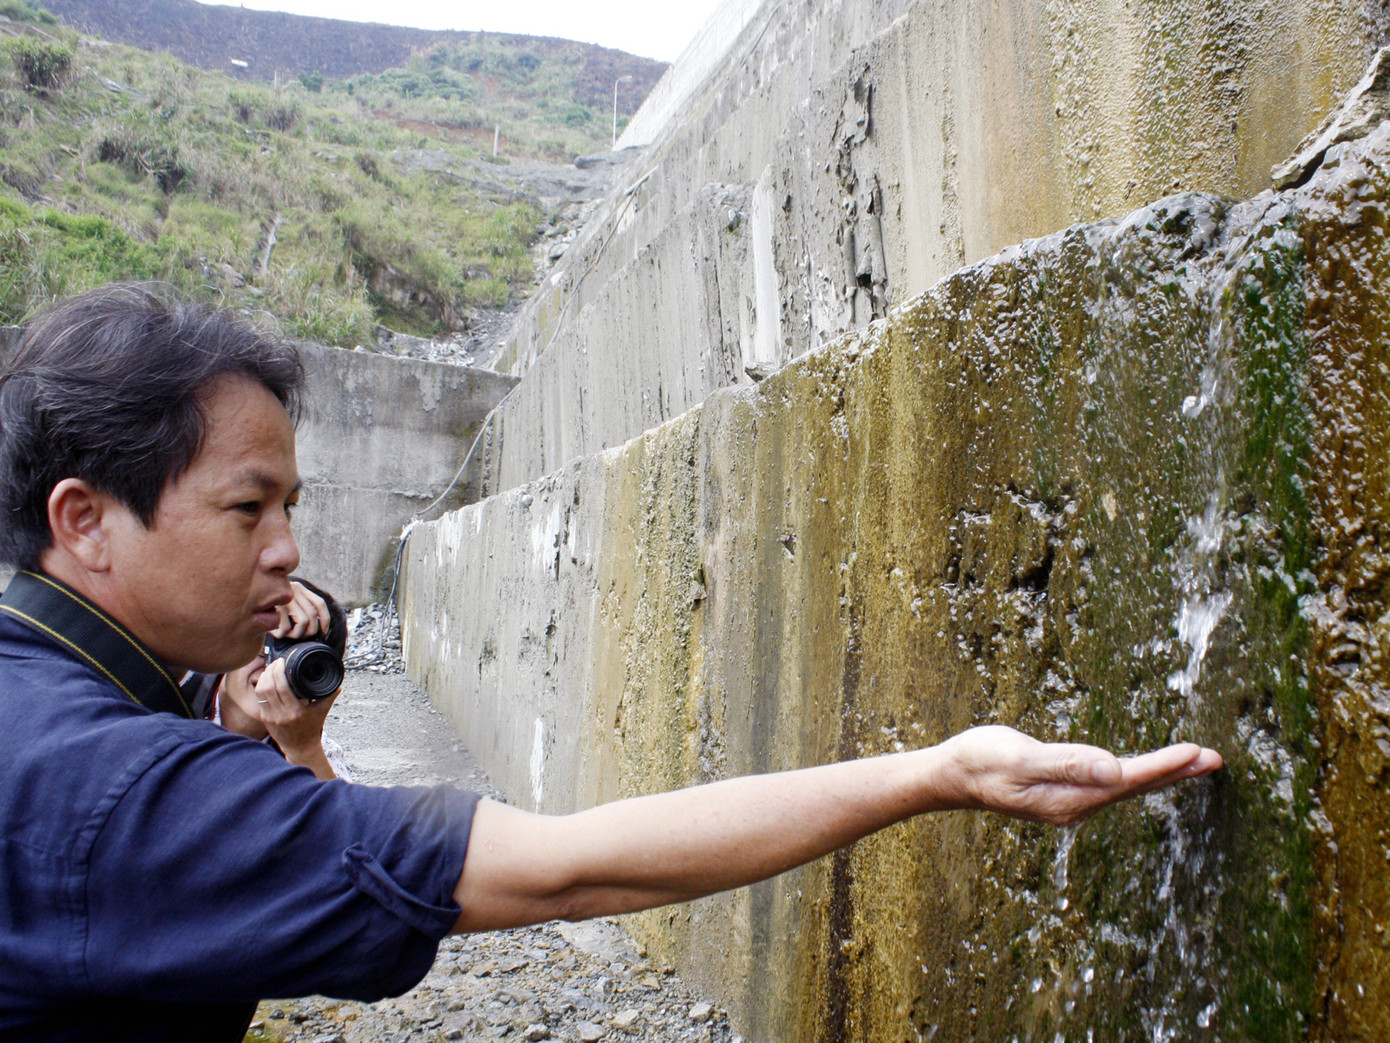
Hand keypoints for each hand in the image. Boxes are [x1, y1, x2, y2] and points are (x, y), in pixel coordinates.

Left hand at [253, 658, 339, 777]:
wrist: (300, 747)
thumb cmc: (312, 728)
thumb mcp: (322, 711)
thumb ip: (330, 695)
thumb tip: (338, 683)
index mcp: (295, 712)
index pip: (282, 687)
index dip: (279, 671)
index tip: (282, 661)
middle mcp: (280, 715)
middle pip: (267, 687)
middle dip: (269, 671)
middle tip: (275, 662)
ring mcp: (270, 717)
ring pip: (260, 692)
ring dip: (263, 677)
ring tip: (270, 668)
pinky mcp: (264, 718)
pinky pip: (259, 699)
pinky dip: (261, 686)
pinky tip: (266, 679)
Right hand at [272, 580, 328, 639]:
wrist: (246, 598)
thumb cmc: (268, 607)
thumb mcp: (287, 603)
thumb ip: (300, 608)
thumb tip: (318, 628)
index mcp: (300, 588)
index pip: (319, 604)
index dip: (325, 620)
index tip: (323, 632)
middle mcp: (294, 589)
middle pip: (312, 616)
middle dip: (309, 631)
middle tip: (298, 636)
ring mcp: (284, 597)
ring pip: (303, 622)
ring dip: (296, 634)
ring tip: (287, 634)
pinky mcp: (274, 606)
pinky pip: (285, 627)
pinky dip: (282, 634)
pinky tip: (275, 632)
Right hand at [941, 725, 1222, 825]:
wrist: (953, 776)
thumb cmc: (981, 761)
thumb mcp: (1021, 758)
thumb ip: (1067, 762)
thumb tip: (1114, 768)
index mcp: (1069, 798)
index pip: (1128, 780)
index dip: (1163, 765)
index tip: (1197, 752)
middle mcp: (1076, 806)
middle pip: (1135, 787)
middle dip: (1176, 773)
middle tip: (1216, 760)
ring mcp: (1070, 802)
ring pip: (1127, 787)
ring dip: (1162, 774)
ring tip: (1194, 762)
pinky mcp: (1064, 792)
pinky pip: (1112, 784)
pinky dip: (1138, 775)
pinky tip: (1145, 771)